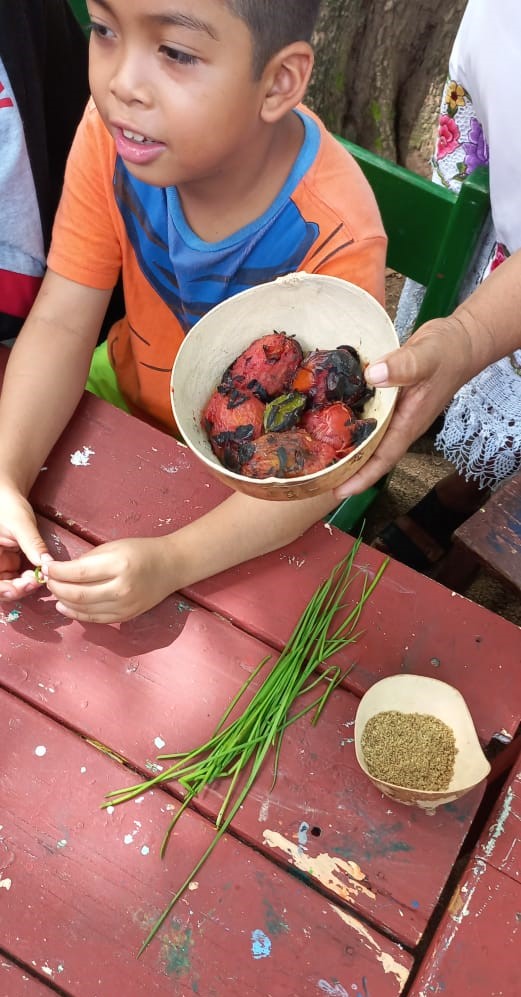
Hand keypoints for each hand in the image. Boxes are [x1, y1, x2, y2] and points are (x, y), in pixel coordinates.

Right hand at [0, 482, 50, 600]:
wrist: (7, 496)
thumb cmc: (7, 505)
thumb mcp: (21, 524)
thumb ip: (33, 544)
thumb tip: (46, 563)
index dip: (4, 589)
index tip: (23, 585)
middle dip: (17, 589)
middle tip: (35, 582)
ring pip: (8, 587)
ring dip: (23, 586)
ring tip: (38, 576)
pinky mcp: (8, 564)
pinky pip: (16, 579)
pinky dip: (27, 580)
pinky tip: (37, 572)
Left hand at [42, 536, 176, 623]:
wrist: (171, 566)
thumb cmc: (141, 551)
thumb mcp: (113, 546)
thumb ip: (88, 560)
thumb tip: (61, 571)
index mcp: (118, 565)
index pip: (78, 572)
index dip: (57, 572)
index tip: (46, 567)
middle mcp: (121, 588)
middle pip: (77, 594)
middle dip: (56, 587)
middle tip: (47, 580)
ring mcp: (124, 605)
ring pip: (83, 609)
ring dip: (63, 601)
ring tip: (54, 592)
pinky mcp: (125, 616)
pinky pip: (95, 618)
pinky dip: (76, 613)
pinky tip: (65, 606)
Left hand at [333, 317, 470, 499]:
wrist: (461, 341)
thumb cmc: (448, 352)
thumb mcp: (426, 357)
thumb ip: (403, 366)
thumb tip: (373, 376)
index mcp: (409, 422)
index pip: (383, 458)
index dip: (361, 477)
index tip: (338, 492)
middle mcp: (400, 422)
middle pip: (371, 454)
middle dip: (346, 469)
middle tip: (315, 478)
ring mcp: (394, 412)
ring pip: (367, 437)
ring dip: (344, 447)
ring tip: (315, 455)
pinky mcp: (389, 398)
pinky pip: (367, 417)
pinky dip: (349, 421)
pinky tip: (326, 418)